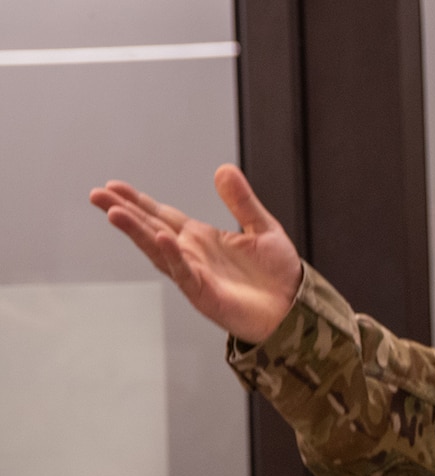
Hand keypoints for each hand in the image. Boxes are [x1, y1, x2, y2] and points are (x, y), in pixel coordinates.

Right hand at [90, 164, 302, 343]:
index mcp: (202, 238)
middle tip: (97, 195)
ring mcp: (194, 274)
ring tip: (115, 212)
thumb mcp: (263, 227)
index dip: (139, 201)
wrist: (295, 306)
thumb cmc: (278, 272)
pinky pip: (184, 272)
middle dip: (124, 211)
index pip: (162, 215)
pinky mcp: (204, 293)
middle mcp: (192, 254)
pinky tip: (161, 238)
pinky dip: (172, 255)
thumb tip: (223, 169)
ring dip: (137, 232)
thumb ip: (241, 201)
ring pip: (158, 250)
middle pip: (151, 228)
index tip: (114, 186)